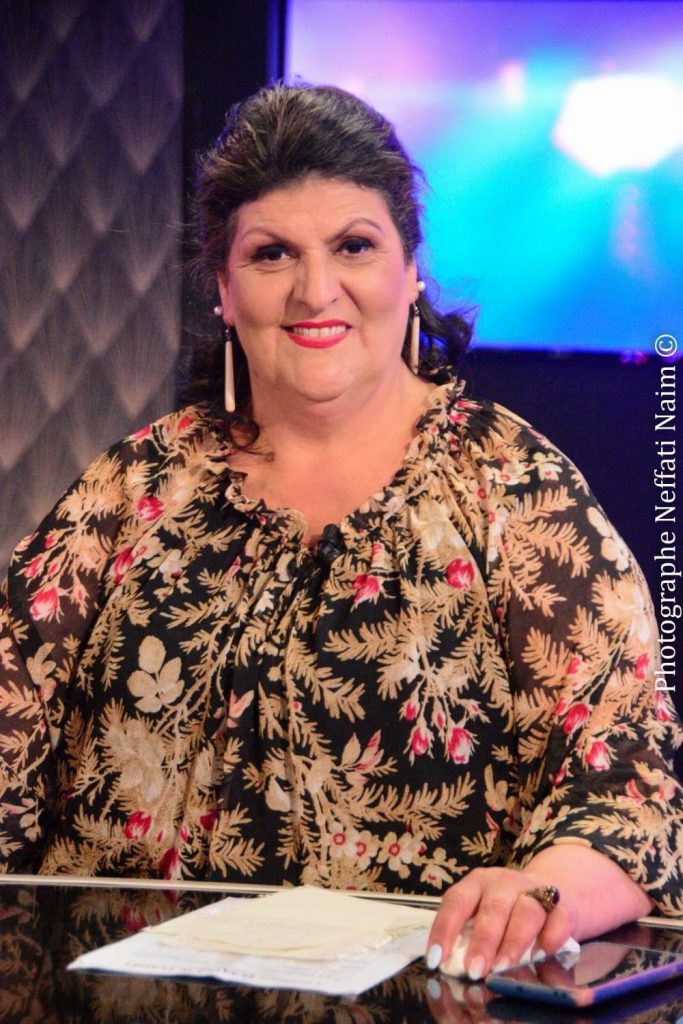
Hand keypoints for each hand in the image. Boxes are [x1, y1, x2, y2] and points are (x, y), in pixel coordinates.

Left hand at [426, 866, 576, 980]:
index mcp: (477, 883)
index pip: (457, 901)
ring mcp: (535, 891)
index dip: (445, 928)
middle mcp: (505, 882)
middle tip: (474, 970)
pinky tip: (543, 953)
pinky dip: (552, 936)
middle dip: (483, 940)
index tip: (436, 959)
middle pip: (493, 907)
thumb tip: (449, 966)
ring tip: (503, 967)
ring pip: (526, 911)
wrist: (548, 892)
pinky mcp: (563, 906)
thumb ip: (468, 935)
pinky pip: (560, 918)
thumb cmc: (504, 911)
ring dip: (514, 941)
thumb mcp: (481, 914)